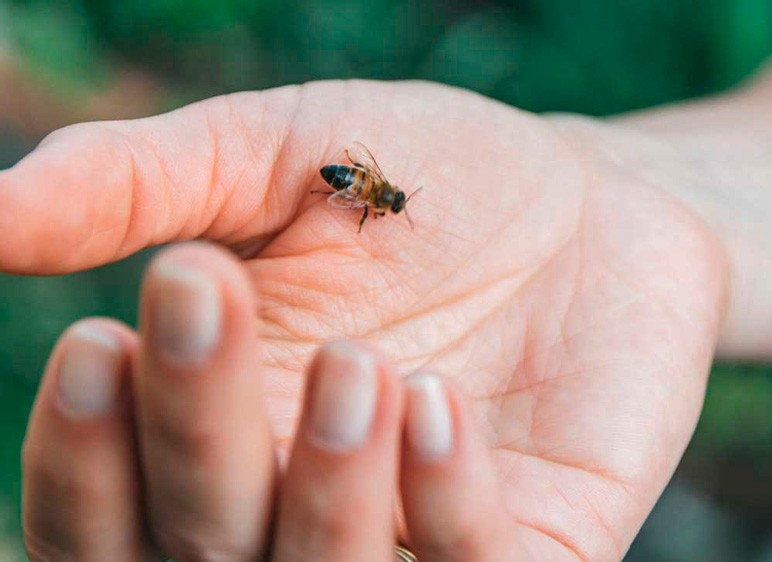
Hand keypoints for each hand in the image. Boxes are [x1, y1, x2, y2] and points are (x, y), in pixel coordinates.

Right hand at [6, 80, 726, 559]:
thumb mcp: (272, 155)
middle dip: (195, 439)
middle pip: (208, 555)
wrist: (589, 196)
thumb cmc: (422, 176)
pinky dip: (443, 506)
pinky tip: (435, 403)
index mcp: (228, 434)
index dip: (85, 460)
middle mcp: (313, 507)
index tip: (103, 337)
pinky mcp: (542, 543)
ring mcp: (426, 535)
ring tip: (356, 360)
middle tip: (205, 292)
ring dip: (321, 493)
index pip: (113, 515)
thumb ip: (137, 185)